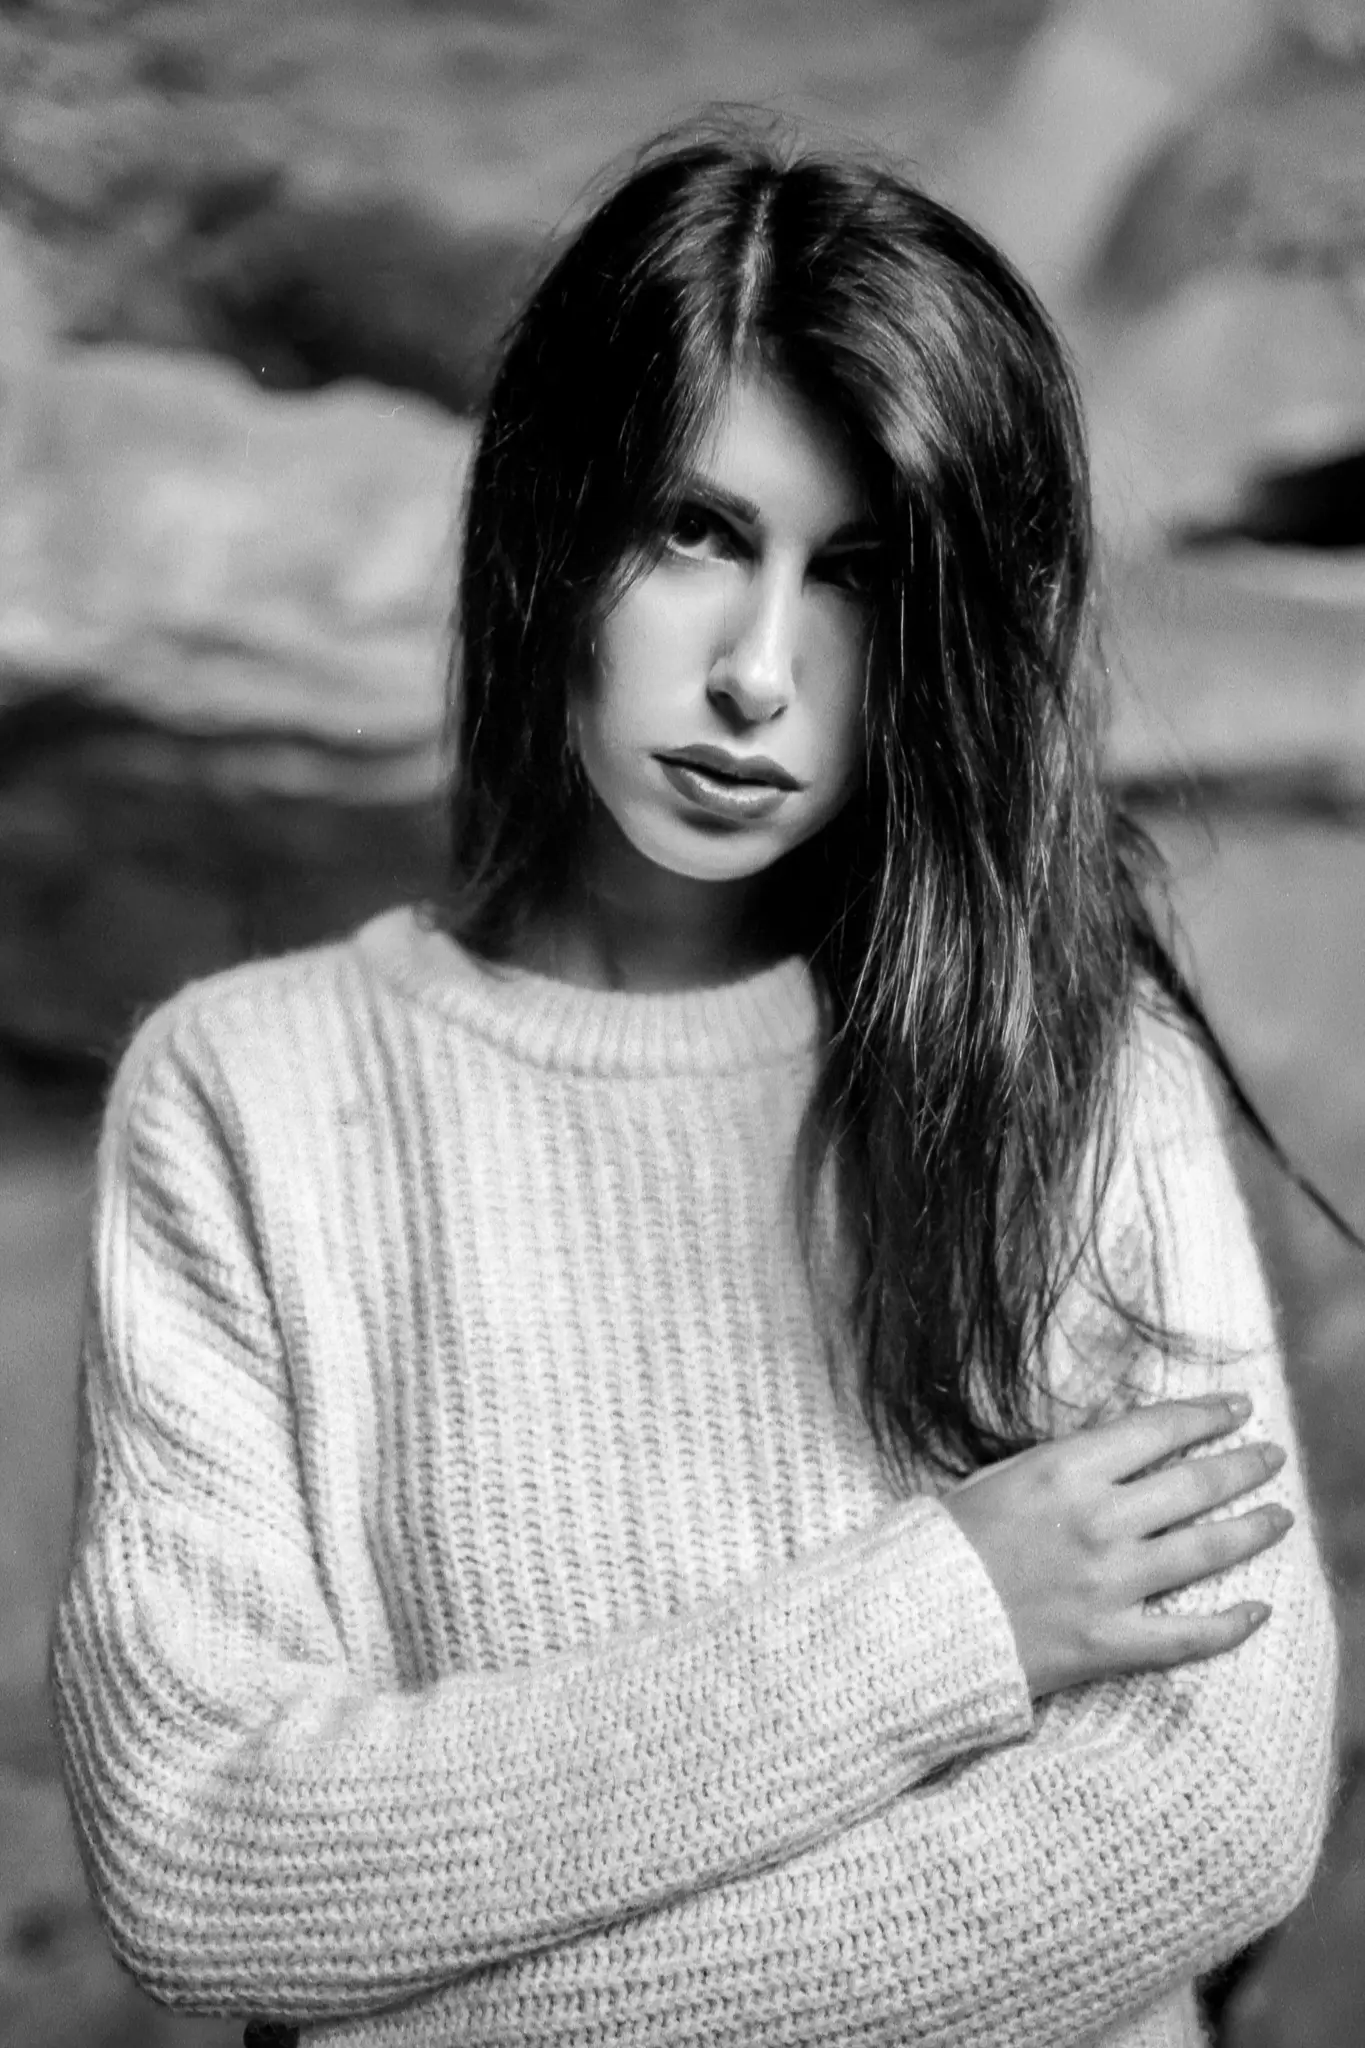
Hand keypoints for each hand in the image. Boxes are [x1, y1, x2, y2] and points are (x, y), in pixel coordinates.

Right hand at [944, 1397, 1291, 1698]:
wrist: (911, 1622)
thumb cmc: (949, 1542)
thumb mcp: (1000, 1477)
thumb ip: (1064, 1465)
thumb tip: (1121, 1449)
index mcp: (1065, 1470)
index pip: (1159, 1430)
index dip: (1207, 1415)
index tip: (1238, 1408)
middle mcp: (1098, 1521)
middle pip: (1195, 1484)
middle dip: (1243, 1465)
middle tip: (1271, 1457)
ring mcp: (1108, 1585)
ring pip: (1206, 1550)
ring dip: (1252, 1530)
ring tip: (1279, 1518)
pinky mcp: (1108, 1643)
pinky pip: (1188, 1635)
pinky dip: (1231, 1624)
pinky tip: (1259, 1611)